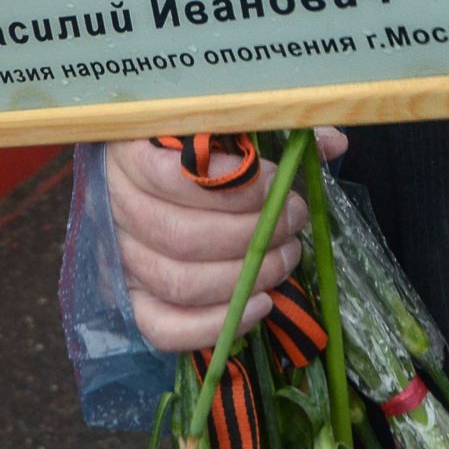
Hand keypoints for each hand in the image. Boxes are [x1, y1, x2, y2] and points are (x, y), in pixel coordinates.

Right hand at [106, 130, 346, 350]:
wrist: (134, 175)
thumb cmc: (185, 144)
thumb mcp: (217, 121)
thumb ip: (268, 124)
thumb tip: (333, 142)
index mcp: (130, 153)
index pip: (177, 178)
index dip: (236, 188)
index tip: (277, 183)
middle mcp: (116, 209)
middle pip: (183, 238)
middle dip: (252, 236)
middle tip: (293, 223)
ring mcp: (121, 259)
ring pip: (179, 284)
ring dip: (245, 277)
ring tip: (287, 258)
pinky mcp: (132, 299)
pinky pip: (163, 327)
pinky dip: (213, 326)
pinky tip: (260, 306)